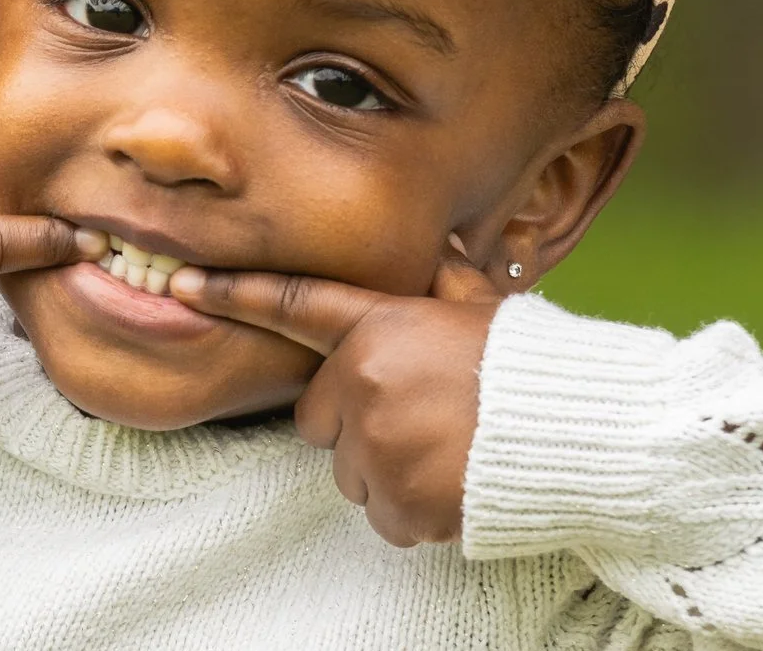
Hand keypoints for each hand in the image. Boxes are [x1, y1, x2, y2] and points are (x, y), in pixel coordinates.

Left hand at [168, 238, 503, 545]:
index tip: (183, 287)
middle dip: (356, 422)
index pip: (295, 306)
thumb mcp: (483, 307)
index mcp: (381, 326)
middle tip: (419, 417)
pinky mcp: (399, 501)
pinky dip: (412, 510)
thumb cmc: (530, 365)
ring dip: (386, 468)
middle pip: (320, 418)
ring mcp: (378, 445)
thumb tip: (441, 247)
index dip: (235, 295)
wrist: (579, 433)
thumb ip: (445, 282)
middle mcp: (365, 382)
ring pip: (351, 471)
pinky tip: (454, 485)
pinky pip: (382, 516)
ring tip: (446, 451)